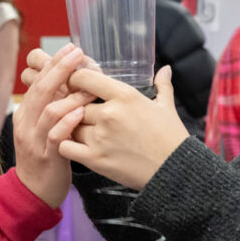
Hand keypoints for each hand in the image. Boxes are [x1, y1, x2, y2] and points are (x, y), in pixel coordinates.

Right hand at [12, 44, 94, 207]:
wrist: (34, 192)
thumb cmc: (47, 155)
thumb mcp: (46, 126)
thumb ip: (55, 105)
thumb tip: (72, 80)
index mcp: (26, 113)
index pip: (38, 81)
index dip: (54, 63)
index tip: (71, 48)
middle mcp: (26, 123)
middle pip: (41, 90)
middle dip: (60, 70)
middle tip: (78, 54)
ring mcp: (34, 140)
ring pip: (48, 111)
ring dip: (69, 96)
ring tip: (88, 86)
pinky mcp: (45, 157)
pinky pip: (55, 136)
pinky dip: (67, 123)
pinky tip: (81, 112)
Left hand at [56, 65, 190, 189]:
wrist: (175, 171)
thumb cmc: (171, 138)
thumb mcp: (167, 107)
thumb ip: (162, 85)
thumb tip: (165, 69)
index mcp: (125, 96)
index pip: (83, 77)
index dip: (74, 79)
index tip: (76, 85)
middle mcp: (109, 113)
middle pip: (73, 102)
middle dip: (74, 106)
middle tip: (79, 111)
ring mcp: (100, 137)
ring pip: (67, 124)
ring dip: (71, 126)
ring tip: (80, 129)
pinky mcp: (94, 159)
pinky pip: (64, 146)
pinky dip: (65, 144)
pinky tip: (74, 145)